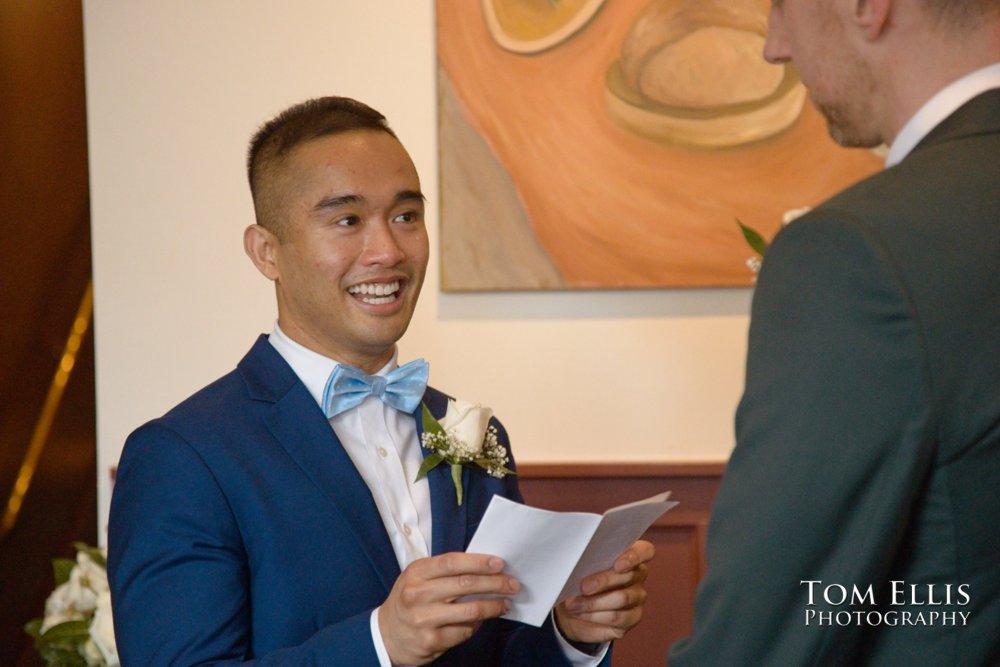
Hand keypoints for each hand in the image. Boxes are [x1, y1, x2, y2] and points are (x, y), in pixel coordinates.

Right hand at [378, 552, 519, 664]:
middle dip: (495, 584)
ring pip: (470, 610)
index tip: (500, 564)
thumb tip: (485, 568)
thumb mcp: (418, 577)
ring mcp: (424, 619)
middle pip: (465, 585)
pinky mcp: (431, 641)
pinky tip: (483, 620)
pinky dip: (478, 625)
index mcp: (416, 572)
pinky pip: (465, 631)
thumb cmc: (410, 599)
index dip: (479, 562)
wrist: (386, 634)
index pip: (452, 562)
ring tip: (505, 603)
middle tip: (512, 584)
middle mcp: (418, 595)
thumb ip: (445, 571)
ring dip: (494, 606)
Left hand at [554, 540, 653, 644]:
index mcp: (629, 555)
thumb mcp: (578, 567)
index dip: (634, 556)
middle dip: (603, 581)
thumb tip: (578, 562)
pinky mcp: (632, 618)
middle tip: (583, 587)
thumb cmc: (577, 579)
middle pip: (629, 576)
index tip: (617, 565)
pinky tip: (580, 613)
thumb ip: (585, 561)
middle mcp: (638, 575)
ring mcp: (637, 598)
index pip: (645, 551)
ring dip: (594, 602)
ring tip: (573, 604)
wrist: (572, 607)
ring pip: (622, 598)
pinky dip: (594, 616)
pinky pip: (617, 618)